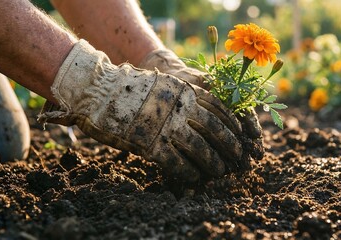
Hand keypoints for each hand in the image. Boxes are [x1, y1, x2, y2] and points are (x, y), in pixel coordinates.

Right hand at [39, 40, 244, 181]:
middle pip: (215, 129)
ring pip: (200, 148)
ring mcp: (165, 126)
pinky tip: (195, 178)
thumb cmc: (132, 86)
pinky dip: (189, 172)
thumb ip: (185, 97)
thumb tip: (205, 116)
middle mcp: (179, 107)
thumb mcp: (166, 84)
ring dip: (213, 162)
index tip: (242, 135)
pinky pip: (176, 163)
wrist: (98, 89)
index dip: (234, 124)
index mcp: (185, 90)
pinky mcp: (150, 144)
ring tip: (221, 171)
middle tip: (239, 157)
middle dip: (231, 145)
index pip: (220, 108)